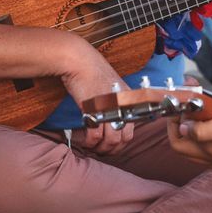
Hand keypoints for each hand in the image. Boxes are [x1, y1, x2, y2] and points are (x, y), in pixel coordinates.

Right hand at [56, 40, 135, 154]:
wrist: (80, 60)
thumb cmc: (92, 72)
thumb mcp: (111, 88)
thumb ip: (116, 104)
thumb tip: (111, 121)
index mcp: (129, 101)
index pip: (131, 130)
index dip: (121, 143)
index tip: (111, 147)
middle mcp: (122, 106)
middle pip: (122, 138)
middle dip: (112, 150)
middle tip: (101, 152)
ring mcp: (110, 108)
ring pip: (110, 140)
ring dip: (101, 149)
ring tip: (92, 149)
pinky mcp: (96, 109)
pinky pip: (95, 135)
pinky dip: (90, 142)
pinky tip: (86, 142)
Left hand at [168, 103, 211, 166]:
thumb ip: (202, 131)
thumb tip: (183, 129)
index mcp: (211, 152)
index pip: (177, 144)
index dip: (173, 126)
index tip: (179, 109)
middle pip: (184, 148)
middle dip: (180, 128)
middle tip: (187, 110)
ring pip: (197, 149)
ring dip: (193, 132)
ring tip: (200, 115)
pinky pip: (211, 150)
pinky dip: (206, 137)